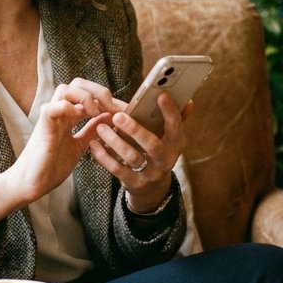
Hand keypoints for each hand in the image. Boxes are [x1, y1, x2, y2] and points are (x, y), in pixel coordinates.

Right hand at [0, 78, 117, 227]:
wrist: (32, 183)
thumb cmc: (52, 166)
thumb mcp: (80, 145)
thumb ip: (91, 130)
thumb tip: (108, 116)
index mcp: (68, 116)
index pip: (88, 93)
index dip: (106, 99)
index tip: (121, 112)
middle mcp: (60, 113)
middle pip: (77, 84)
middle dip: (97, 91)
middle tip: (110, 109)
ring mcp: (50, 118)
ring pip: (65, 89)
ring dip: (84, 97)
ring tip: (94, 113)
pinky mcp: (43, 127)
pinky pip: (52, 107)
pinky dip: (67, 107)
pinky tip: (78, 116)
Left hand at [88, 92, 191, 212]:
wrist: (152, 187)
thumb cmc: (158, 150)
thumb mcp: (169, 138)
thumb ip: (176, 118)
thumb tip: (188, 101)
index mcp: (176, 144)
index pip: (175, 126)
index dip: (170, 112)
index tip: (160, 95)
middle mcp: (166, 160)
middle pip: (152, 145)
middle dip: (135, 129)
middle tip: (117, 116)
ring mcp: (150, 173)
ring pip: (132, 157)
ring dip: (115, 142)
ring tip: (101, 128)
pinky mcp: (134, 183)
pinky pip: (118, 170)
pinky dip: (104, 157)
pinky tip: (94, 144)